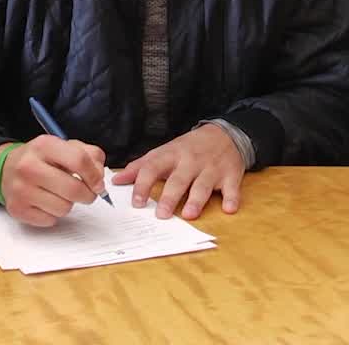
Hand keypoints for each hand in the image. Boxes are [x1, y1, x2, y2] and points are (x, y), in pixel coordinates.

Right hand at [0, 136, 105, 227]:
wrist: (6, 169)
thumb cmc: (41, 159)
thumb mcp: (64, 147)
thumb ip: (89, 156)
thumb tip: (99, 177)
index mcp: (44, 146)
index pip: (79, 161)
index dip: (95, 176)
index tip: (98, 184)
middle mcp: (29, 166)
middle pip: (74, 189)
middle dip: (87, 195)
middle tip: (86, 193)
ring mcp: (21, 189)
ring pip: (64, 208)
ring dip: (68, 204)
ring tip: (59, 195)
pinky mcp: (17, 209)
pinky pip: (50, 220)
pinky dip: (53, 214)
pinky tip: (46, 203)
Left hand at [111, 124, 242, 220]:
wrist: (225, 133)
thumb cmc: (189, 147)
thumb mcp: (164, 152)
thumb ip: (140, 167)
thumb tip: (116, 180)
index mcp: (171, 155)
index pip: (153, 168)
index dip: (143, 185)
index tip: (136, 202)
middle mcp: (190, 162)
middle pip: (178, 180)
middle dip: (170, 197)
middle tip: (161, 215)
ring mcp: (211, 168)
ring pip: (203, 185)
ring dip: (196, 200)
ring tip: (189, 215)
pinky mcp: (231, 175)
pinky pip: (232, 188)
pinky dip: (231, 198)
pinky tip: (229, 209)